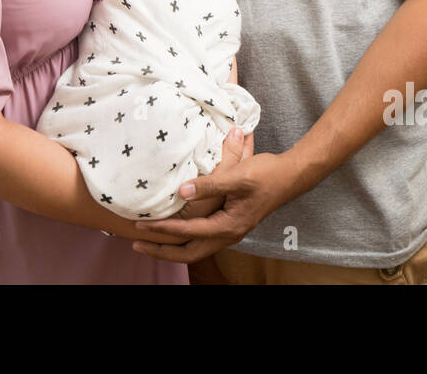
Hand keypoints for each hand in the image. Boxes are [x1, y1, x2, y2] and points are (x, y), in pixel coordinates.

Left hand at [132, 128, 292, 264]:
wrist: (289, 176)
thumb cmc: (265, 174)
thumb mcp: (237, 176)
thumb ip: (209, 184)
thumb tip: (181, 191)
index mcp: (229, 226)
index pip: (189, 232)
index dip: (164, 229)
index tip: (143, 225)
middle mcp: (228, 235)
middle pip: (188, 253)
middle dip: (162, 250)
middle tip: (136, 243)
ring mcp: (229, 232)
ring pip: (194, 249)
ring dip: (171, 247)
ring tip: (148, 241)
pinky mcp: (229, 225)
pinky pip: (201, 240)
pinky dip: (182, 239)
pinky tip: (172, 231)